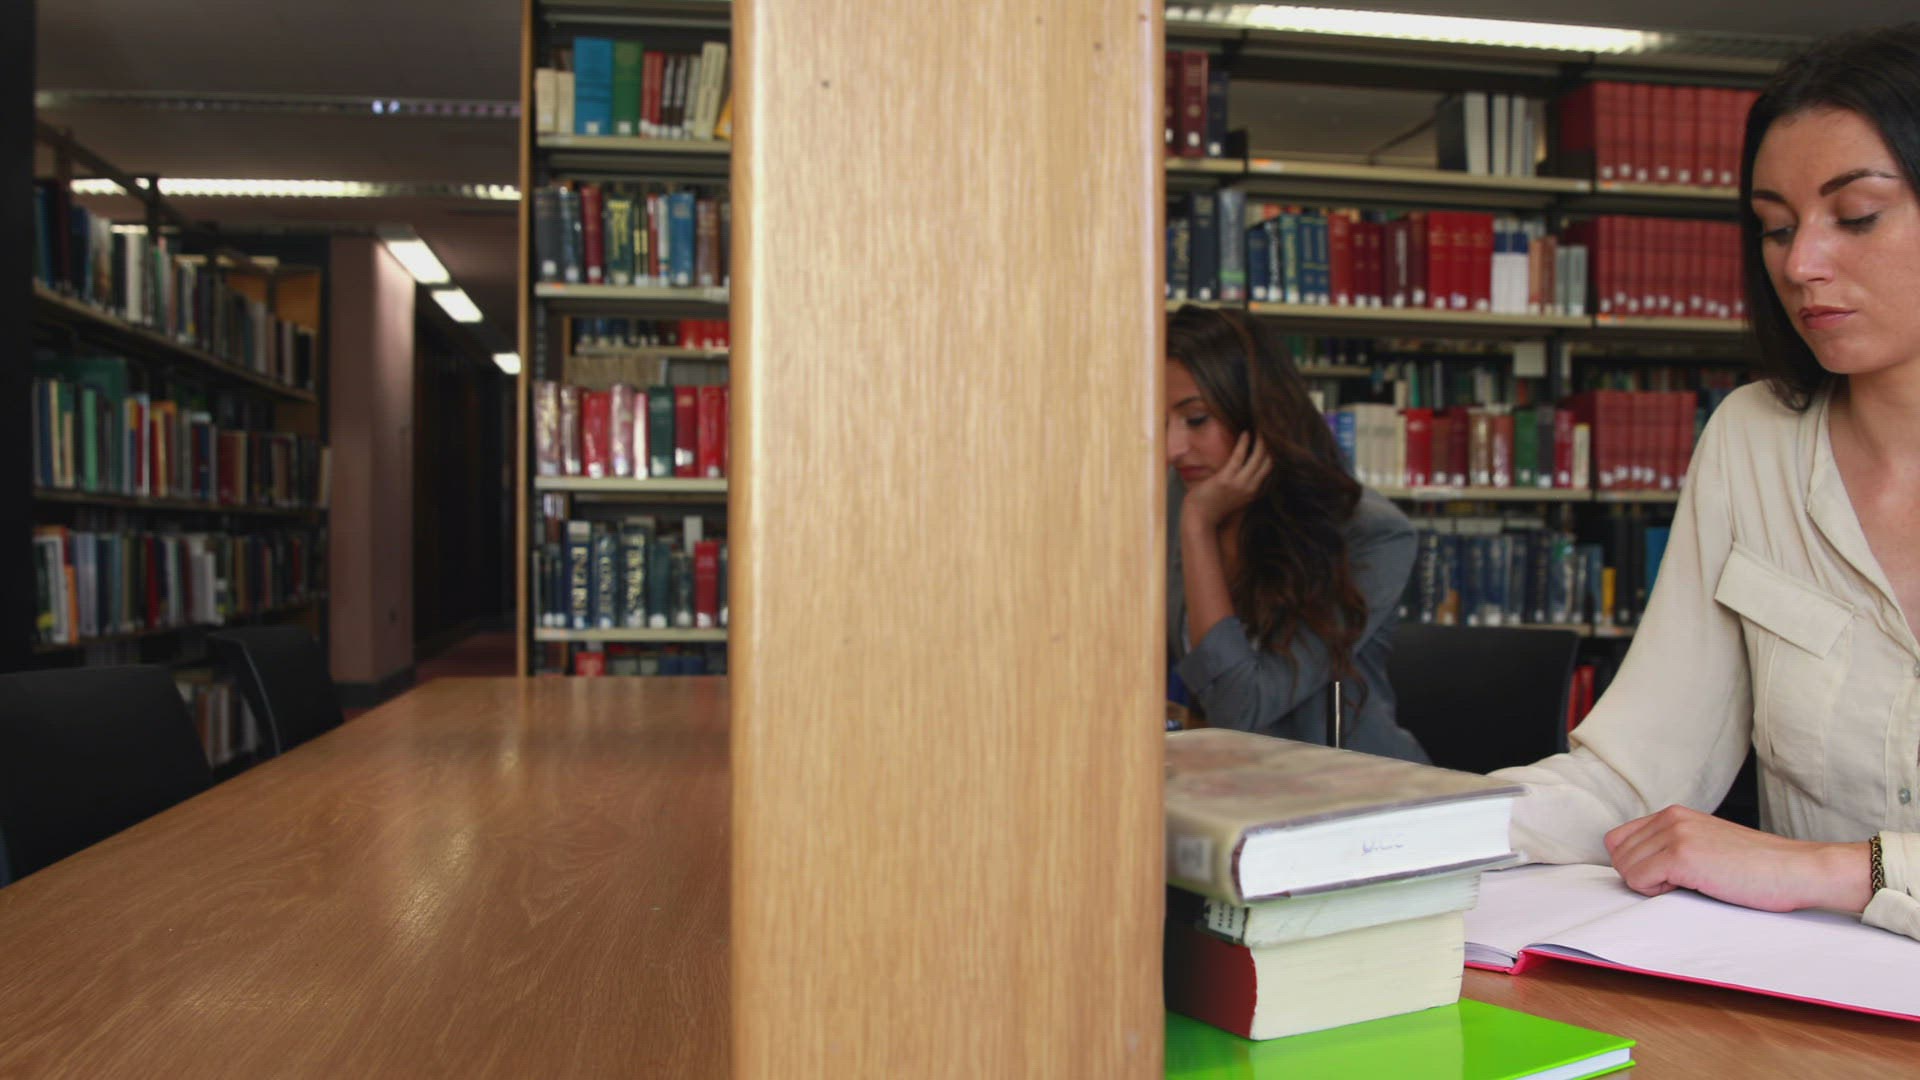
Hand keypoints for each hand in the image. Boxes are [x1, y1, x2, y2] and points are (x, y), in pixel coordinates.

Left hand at [1182, 433, 1272, 531]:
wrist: (1199, 519)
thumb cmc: (1214, 506)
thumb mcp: (1235, 496)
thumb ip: (1243, 483)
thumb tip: (1246, 465)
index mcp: (1254, 491)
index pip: (1270, 469)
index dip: (1275, 453)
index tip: (1276, 439)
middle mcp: (1251, 488)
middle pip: (1269, 462)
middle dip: (1273, 444)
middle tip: (1272, 428)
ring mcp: (1239, 484)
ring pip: (1258, 458)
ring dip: (1261, 441)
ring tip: (1262, 427)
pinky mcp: (1226, 479)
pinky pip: (1239, 457)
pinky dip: (1244, 443)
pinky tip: (1246, 433)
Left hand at [1604, 805, 1871, 913]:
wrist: (1798, 870)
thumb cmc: (1757, 869)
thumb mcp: (1706, 846)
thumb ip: (1671, 847)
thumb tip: (1633, 868)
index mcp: (1673, 814)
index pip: (1618, 839)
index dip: (1635, 864)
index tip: (1667, 876)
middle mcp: (1670, 818)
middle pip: (1617, 853)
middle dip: (1640, 876)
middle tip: (1681, 884)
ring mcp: (1676, 834)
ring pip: (1625, 867)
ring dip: (1650, 885)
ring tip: (1692, 884)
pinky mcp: (1682, 855)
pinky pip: (1638, 878)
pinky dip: (1657, 891)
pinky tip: (1693, 887)